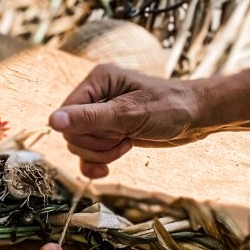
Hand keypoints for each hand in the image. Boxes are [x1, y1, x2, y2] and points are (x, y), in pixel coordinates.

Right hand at [49, 64, 212, 177]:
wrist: (197, 117)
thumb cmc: (169, 108)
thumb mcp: (129, 114)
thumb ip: (90, 118)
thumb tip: (52, 122)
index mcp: (97, 80)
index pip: (67, 113)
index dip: (84, 131)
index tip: (113, 132)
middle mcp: (96, 95)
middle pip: (72, 132)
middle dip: (96, 144)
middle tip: (123, 139)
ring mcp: (102, 114)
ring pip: (80, 144)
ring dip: (101, 153)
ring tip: (126, 144)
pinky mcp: (110, 130)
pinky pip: (89, 152)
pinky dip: (96, 162)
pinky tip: (107, 169)